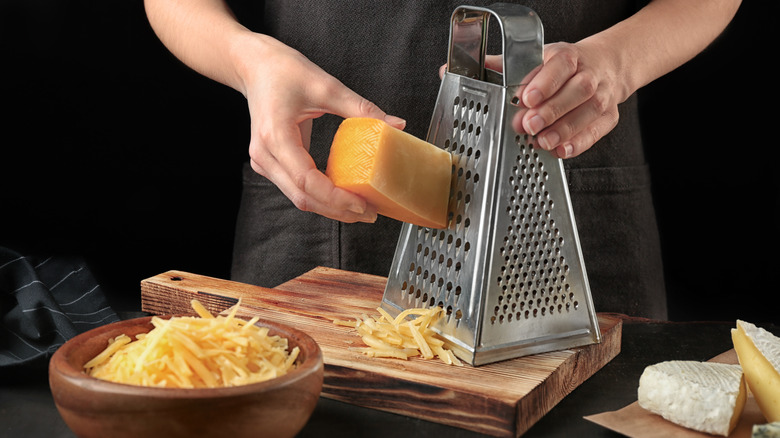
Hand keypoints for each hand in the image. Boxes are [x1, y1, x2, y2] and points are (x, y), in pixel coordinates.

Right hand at [240, 35, 405, 222]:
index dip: (335, 198)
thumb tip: (397, 125)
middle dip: (337, 210)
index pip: (306, 181)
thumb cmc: (283, 71)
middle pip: (302, 198)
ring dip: (330, 207)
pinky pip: (296, 188)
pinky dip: (320, 196)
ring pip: (299, 198)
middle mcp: (265, 155)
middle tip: (370, 213)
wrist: (255, 67)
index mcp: (275, 136)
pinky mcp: (270, 164)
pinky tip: (343, 195)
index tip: (362, 204)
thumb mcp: (326, 86)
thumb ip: (362, 109)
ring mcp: (264, 162)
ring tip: (361, 208)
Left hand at [512, 41, 622, 158]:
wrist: (606, 66)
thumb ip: (512, 65)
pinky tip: (562, 150)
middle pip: (578, 89)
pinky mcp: (609, 116)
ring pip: (589, 111)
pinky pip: (597, 130)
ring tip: (543, 141)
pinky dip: (579, 143)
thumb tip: (484, 65)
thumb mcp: (541, 58)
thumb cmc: (565, 66)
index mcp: (568, 56)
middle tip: (530, 125)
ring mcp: (603, 95)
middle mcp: (589, 73)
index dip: (544, 83)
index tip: (527, 99)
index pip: (560, 65)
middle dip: (552, 110)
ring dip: (564, 130)